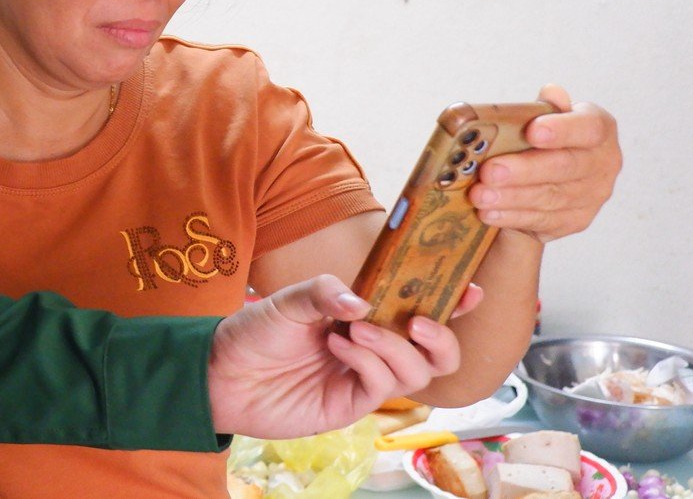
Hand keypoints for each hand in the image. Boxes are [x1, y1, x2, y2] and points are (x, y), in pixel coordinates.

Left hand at [208, 276, 478, 438]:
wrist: (220, 374)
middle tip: (420, 323)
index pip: (420, 308)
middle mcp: (376, 347)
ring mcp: (366, 377)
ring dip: (395, 348)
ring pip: (416, 372)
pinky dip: (369, 363)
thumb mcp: (288, 300)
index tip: (472, 289)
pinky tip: (338, 345)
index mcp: (367, 314)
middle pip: (437, 352)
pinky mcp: (351, 404)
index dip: (452, 300)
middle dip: (442, 337)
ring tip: (357, 331)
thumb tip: (364, 302)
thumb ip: (325, 293)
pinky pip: (382, 387)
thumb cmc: (255, 332)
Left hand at [471, 84, 620, 241]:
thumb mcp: (545, 117)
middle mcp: (603, 163)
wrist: (552, 173)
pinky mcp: (576, 220)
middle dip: (524, 170)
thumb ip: (546, 108)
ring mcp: (593, 195)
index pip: (588, 128)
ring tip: (479, 194)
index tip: (533, 131)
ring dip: (510, 197)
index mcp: (598, 129)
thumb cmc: (545, 140)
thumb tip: (552, 92)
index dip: (562, 129)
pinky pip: (543, 220)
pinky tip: (488, 212)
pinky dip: (512, 216)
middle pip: (564, 167)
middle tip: (489, 171)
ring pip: (550, 197)